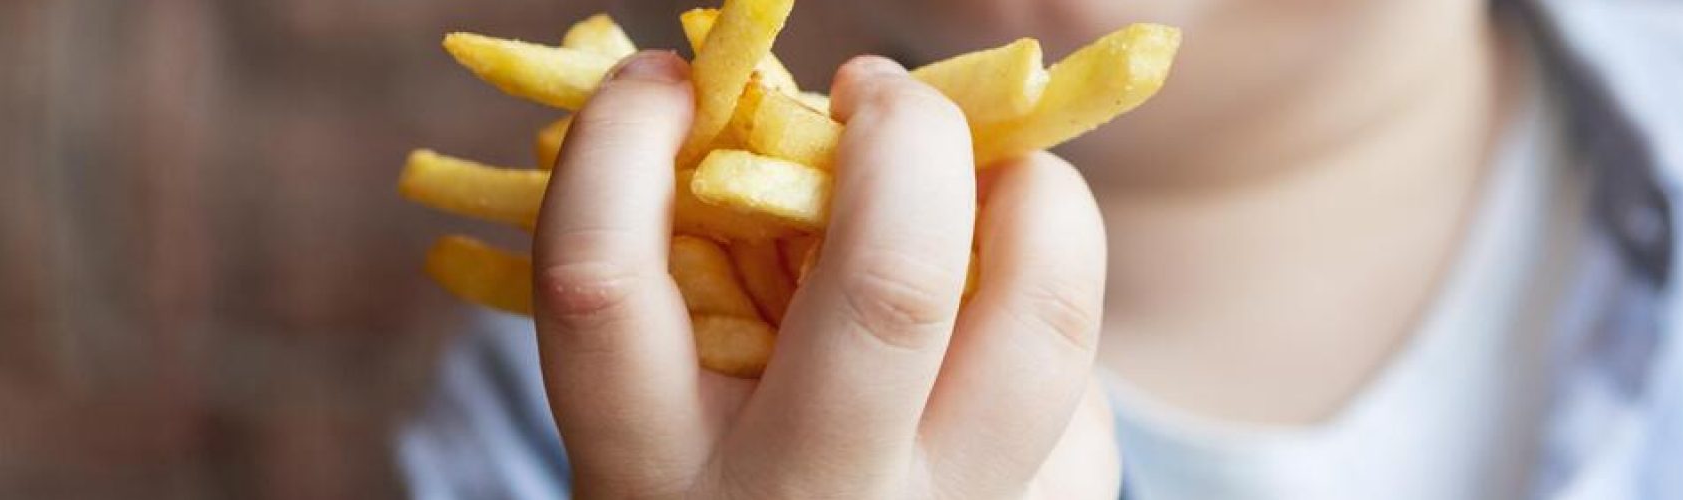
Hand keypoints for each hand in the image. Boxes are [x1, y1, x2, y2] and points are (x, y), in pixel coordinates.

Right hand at [532, 50, 1116, 498]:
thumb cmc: (728, 475)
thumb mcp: (669, 410)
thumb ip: (708, 282)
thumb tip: (803, 121)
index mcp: (657, 467)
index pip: (603, 282)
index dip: (621, 143)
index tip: (665, 83)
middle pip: (893, 286)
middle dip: (907, 138)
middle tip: (872, 94)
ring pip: (1041, 322)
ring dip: (1036, 197)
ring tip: (992, 168)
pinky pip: (1079, 380)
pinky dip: (1047, 300)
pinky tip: (999, 307)